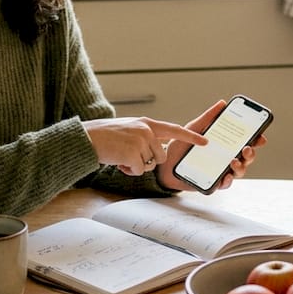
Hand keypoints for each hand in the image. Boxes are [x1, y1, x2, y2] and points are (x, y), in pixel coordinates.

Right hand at [83, 116, 205, 175]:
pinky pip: (139, 171)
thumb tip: (156, 151)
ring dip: (136, 166)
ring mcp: (140, 141)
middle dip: (147, 161)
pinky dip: (129, 171)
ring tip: (121, 156)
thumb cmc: (105, 136)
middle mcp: (146, 130)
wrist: (86, 138)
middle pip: (160, 155)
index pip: (174, 129)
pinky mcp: (133, 153)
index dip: (191, 137)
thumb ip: (144, 135)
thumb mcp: (129, 129)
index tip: (206, 142)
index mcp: (147, 123)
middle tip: (129, 155)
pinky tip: (118, 161)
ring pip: (149, 164)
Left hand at [158, 99, 267, 192]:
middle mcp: (226, 157)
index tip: (260, 137)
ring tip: (234, 161)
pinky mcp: (212, 182)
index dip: (256, 140)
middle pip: (246, 157)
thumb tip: (222, 103)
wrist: (164, 164)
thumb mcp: (194, 128)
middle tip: (247, 148)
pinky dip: (227, 181)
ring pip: (239, 171)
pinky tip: (226, 176)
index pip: (245, 141)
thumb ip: (208, 117)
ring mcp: (220, 171)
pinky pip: (224, 184)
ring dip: (241, 167)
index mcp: (225, 144)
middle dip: (251, 153)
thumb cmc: (181, 146)